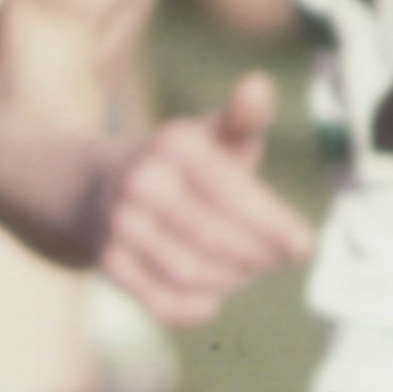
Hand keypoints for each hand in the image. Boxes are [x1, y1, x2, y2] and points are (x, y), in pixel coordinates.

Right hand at [99, 80, 313, 327]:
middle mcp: (141, 182)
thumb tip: (260, 84)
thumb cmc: (176, 165)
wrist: (90, 187)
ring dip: (231, 280)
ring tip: (246, 271)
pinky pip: (164, 303)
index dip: (274, 224)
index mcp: (174, 144)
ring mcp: (119, 224)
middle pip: (217, 239)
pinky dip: (197, 307)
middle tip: (277, 259)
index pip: (234, 193)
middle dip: (258, 256)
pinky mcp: (107, 262)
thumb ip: (243, 118)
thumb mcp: (209, 135)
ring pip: (192, 274)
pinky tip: (213, 296)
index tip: (303, 247)